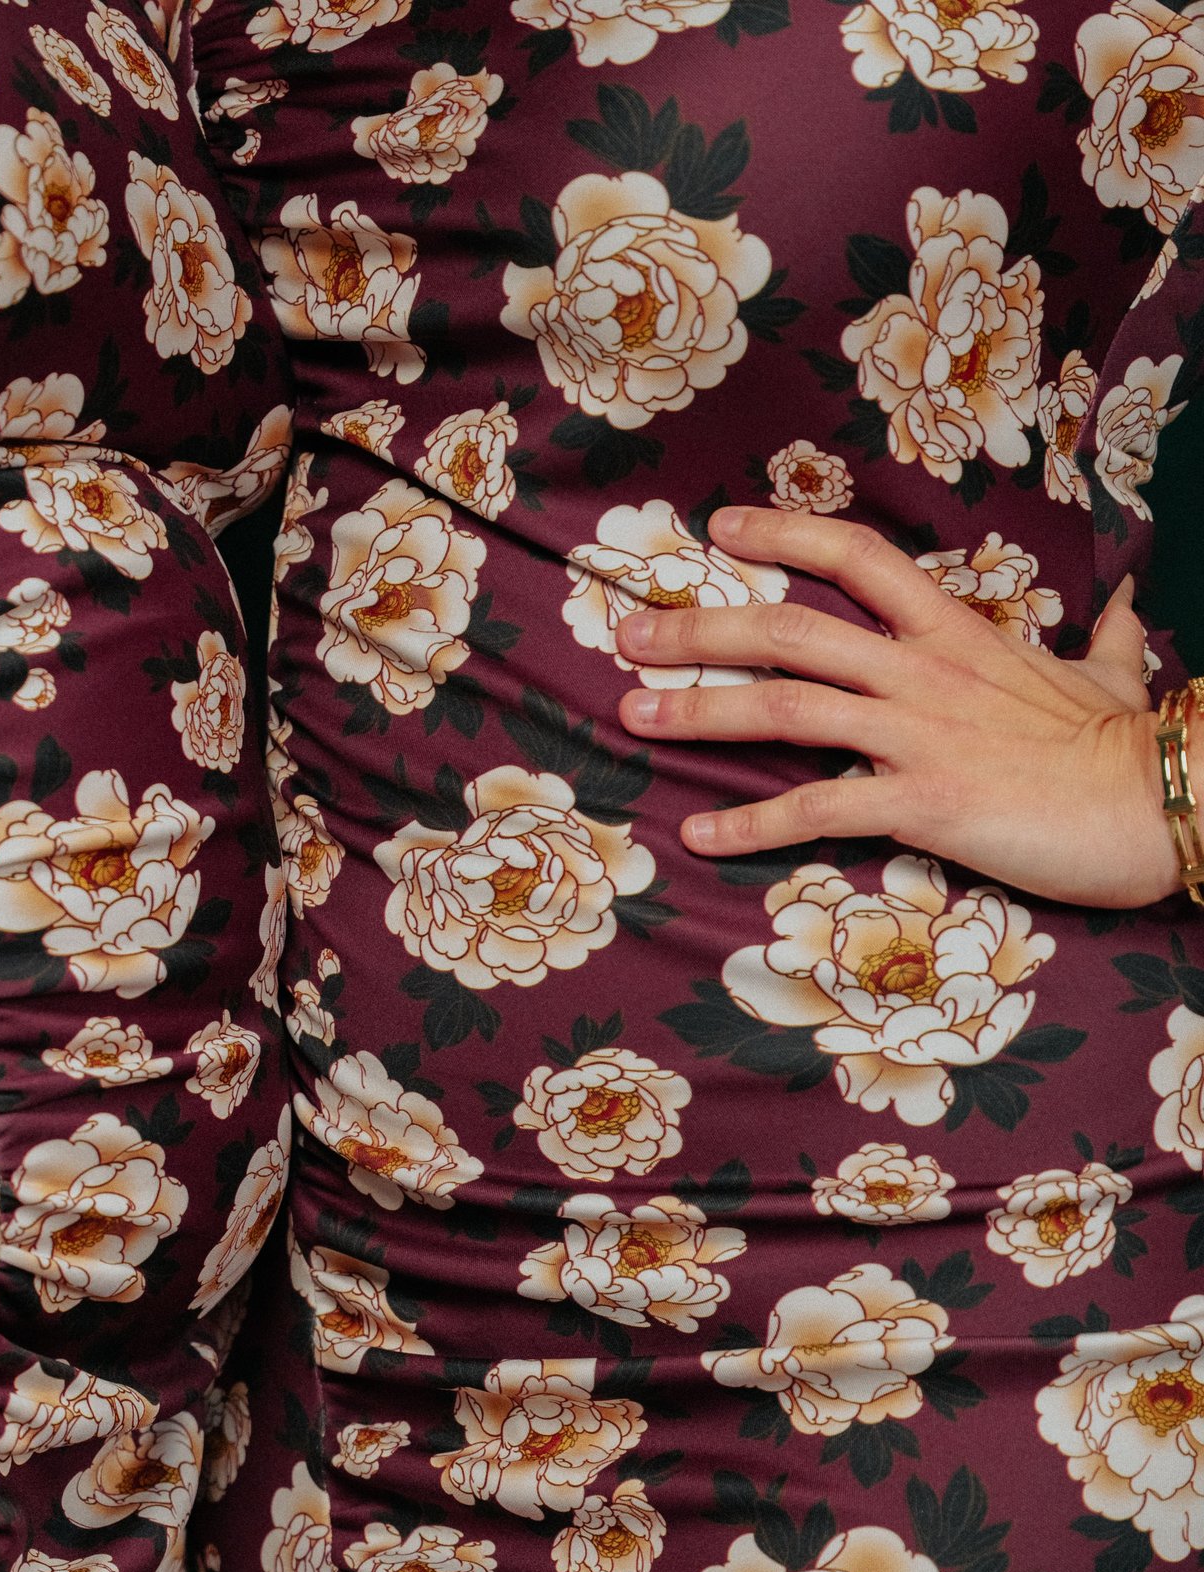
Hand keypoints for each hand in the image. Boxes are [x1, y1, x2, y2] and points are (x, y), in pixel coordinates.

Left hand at [612, 507, 1175, 909]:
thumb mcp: (1112, 676)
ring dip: (696, 712)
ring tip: (632, 716)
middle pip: (788, 630)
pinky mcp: (920, 802)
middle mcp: (921, 672)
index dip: (784, 534)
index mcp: (955, 634)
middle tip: (628, 633)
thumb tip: (1131, 607)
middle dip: (699, 628)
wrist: (1163, 799)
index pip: (858, 558)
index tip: (719, 529)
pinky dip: (748, 824)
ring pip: (781, 708)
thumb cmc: (1128, 745)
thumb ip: (1109, 640)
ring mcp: (916, 734)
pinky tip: (698, 834)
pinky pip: (814, 809)